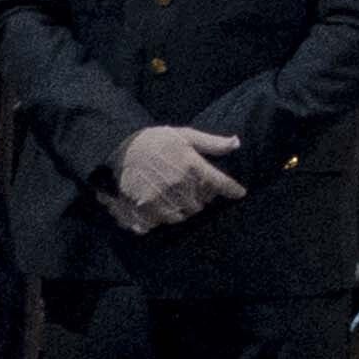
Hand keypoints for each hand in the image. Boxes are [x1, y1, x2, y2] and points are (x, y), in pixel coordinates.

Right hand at [107, 125, 246, 228]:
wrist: (118, 148)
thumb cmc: (155, 140)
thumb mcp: (185, 135)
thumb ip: (211, 143)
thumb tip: (237, 143)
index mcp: (191, 165)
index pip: (220, 183)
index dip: (232, 190)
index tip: (240, 193)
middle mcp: (178, 185)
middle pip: (199, 205)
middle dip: (198, 199)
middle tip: (190, 192)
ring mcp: (160, 200)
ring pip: (180, 216)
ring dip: (179, 210)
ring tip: (172, 199)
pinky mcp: (142, 210)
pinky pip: (158, 224)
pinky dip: (159, 218)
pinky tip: (155, 206)